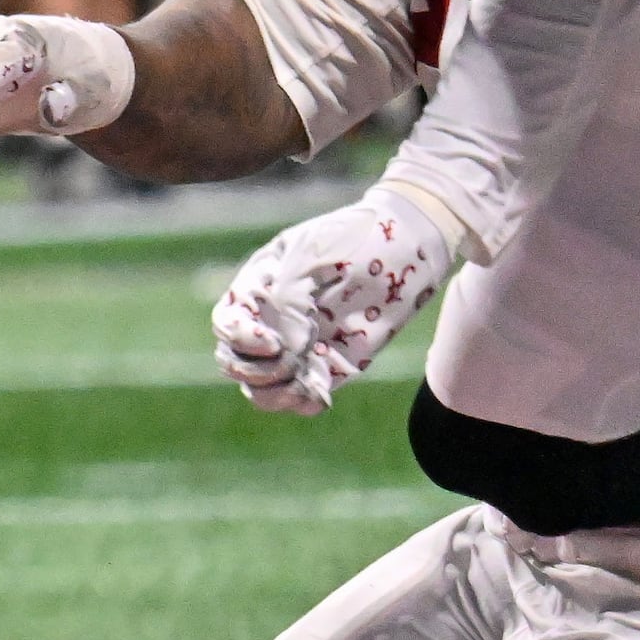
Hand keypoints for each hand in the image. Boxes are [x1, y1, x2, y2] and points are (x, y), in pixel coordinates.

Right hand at [210, 183, 457, 415]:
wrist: (412, 243)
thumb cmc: (356, 238)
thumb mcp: (312, 256)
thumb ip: (287, 300)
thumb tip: (282, 350)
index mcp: (257, 288)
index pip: (226, 323)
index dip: (239, 339)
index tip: (272, 342)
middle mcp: (271, 320)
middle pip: (235, 361)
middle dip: (255, 371)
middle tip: (290, 362)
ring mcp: (300, 345)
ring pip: (261, 386)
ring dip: (274, 393)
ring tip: (303, 385)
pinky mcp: (330, 366)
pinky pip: (301, 396)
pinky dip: (304, 402)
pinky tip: (320, 395)